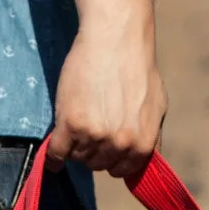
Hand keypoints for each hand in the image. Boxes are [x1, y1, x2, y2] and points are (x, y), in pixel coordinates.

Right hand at [45, 18, 167, 180]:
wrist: (116, 38)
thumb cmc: (137, 66)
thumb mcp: (156, 106)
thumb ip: (150, 136)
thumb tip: (146, 158)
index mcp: (142, 144)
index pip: (121, 171)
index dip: (111, 158)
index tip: (104, 146)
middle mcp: (120, 144)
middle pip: (97, 165)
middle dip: (93, 150)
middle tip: (91, 125)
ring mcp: (95, 136)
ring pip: (77, 157)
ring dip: (75, 145)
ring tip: (78, 121)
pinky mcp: (71, 124)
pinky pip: (57, 152)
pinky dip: (52, 157)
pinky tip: (52, 156)